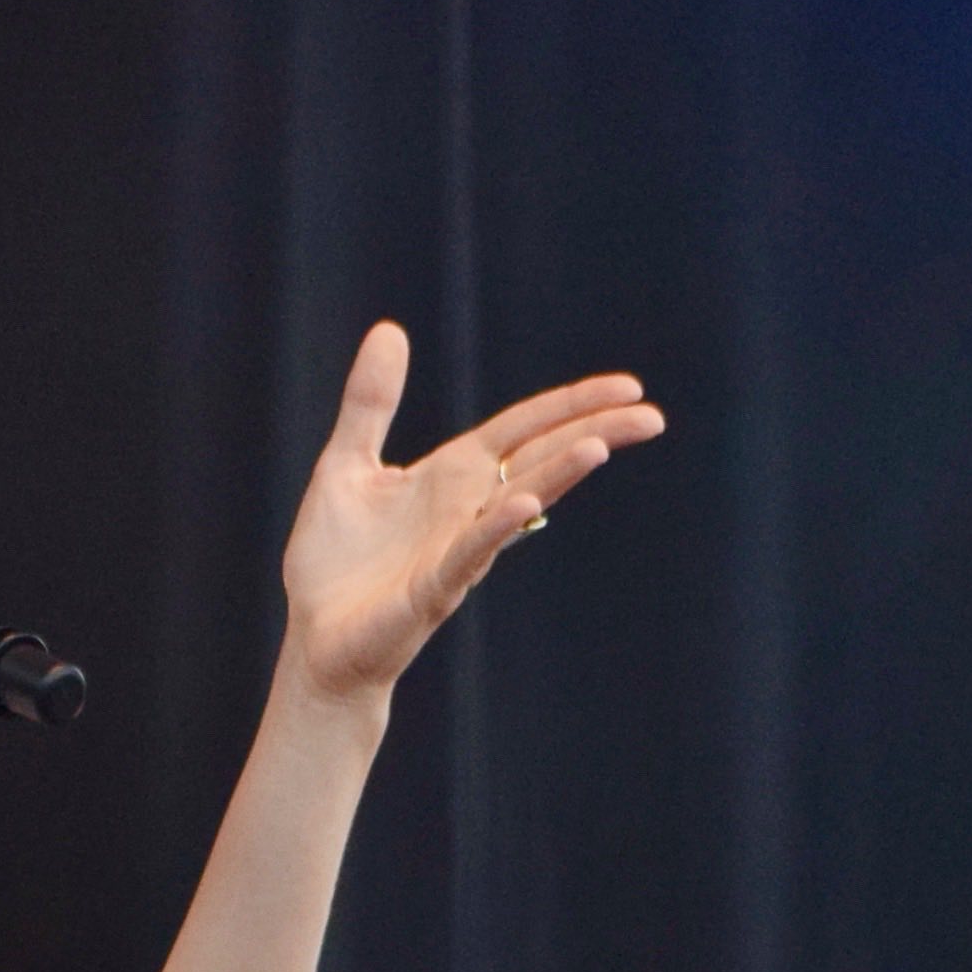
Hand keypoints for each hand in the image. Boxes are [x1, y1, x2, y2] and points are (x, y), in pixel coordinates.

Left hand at [274, 321, 662, 707]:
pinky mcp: (432, 589)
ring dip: (558, 475)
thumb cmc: (335, 563)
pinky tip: (525, 503)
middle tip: (652, 416)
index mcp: (452, 476)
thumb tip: (390, 329)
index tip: (628, 386)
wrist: (319, 642)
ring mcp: (456, 550)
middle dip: (595, 434)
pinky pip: (470, 551)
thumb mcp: (346, 464)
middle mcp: (467, 509)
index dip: (571, 404)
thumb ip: (371, 402)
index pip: (524, 429)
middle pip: (541, 460)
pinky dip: (496, 527)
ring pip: (518, 503)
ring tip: (599, 446)